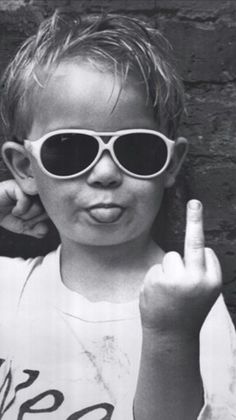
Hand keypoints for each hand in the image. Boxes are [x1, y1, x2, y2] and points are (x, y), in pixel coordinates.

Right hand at [0, 179, 48, 237]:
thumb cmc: (5, 215)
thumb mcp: (23, 227)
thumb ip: (36, 230)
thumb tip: (45, 229)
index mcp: (40, 200)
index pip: (52, 213)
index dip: (41, 222)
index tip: (30, 224)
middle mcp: (36, 193)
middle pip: (47, 210)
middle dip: (33, 220)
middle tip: (22, 219)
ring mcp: (28, 188)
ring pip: (38, 206)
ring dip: (26, 216)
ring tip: (16, 213)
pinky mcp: (17, 186)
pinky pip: (27, 201)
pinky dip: (20, 210)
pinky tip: (13, 210)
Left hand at [140, 199, 221, 337]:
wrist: (170, 337)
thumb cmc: (188, 311)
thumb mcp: (205, 293)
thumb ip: (202, 271)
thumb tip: (197, 248)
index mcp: (213, 281)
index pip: (206, 251)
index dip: (200, 249)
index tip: (199, 210)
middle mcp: (197, 279)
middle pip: (194, 243)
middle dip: (195, 220)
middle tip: (195, 203)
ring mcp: (176, 280)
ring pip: (170, 257)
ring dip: (169, 271)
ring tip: (170, 292)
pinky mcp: (157, 281)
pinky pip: (156, 269)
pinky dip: (156, 279)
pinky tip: (160, 296)